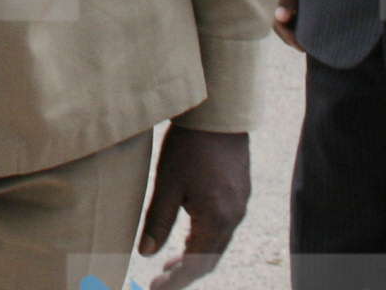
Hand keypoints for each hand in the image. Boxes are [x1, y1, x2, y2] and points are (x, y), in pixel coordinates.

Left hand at [136, 127, 249, 288]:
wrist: (218, 113)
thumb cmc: (189, 146)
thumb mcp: (167, 184)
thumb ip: (158, 221)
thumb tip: (146, 254)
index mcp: (216, 219)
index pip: (196, 264)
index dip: (176, 281)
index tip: (155, 289)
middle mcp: (233, 217)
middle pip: (209, 259)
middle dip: (184, 273)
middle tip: (159, 282)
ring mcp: (240, 206)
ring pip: (216, 244)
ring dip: (193, 258)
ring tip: (168, 265)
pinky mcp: (239, 193)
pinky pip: (222, 228)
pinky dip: (203, 241)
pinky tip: (187, 239)